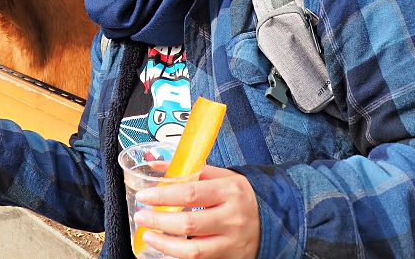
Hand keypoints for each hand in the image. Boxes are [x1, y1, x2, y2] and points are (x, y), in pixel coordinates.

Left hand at [133, 165, 259, 258]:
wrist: (273, 220)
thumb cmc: (242, 196)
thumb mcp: (223, 177)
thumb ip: (191, 171)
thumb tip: (156, 165)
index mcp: (230, 191)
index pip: (191, 194)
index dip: (163, 196)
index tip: (144, 196)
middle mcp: (232, 218)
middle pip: (188, 224)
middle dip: (158, 221)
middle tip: (141, 216)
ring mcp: (232, 243)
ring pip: (192, 251)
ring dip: (164, 244)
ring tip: (148, 235)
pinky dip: (179, 255)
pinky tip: (167, 247)